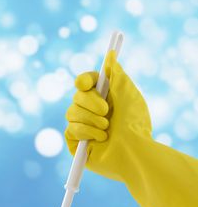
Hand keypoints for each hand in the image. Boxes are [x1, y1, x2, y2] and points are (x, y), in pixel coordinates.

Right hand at [64, 50, 151, 181]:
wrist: (134, 150)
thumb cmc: (135, 123)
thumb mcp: (128, 92)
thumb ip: (116, 73)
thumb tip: (110, 56)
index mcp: (104, 98)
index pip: (85, 83)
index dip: (84, 81)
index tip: (87, 83)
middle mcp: (93, 112)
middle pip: (77, 96)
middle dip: (91, 102)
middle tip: (106, 111)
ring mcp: (84, 128)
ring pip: (71, 112)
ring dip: (90, 118)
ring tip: (107, 128)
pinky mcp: (78, 144)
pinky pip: (70, 129)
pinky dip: (86, 131)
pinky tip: (101, 138)